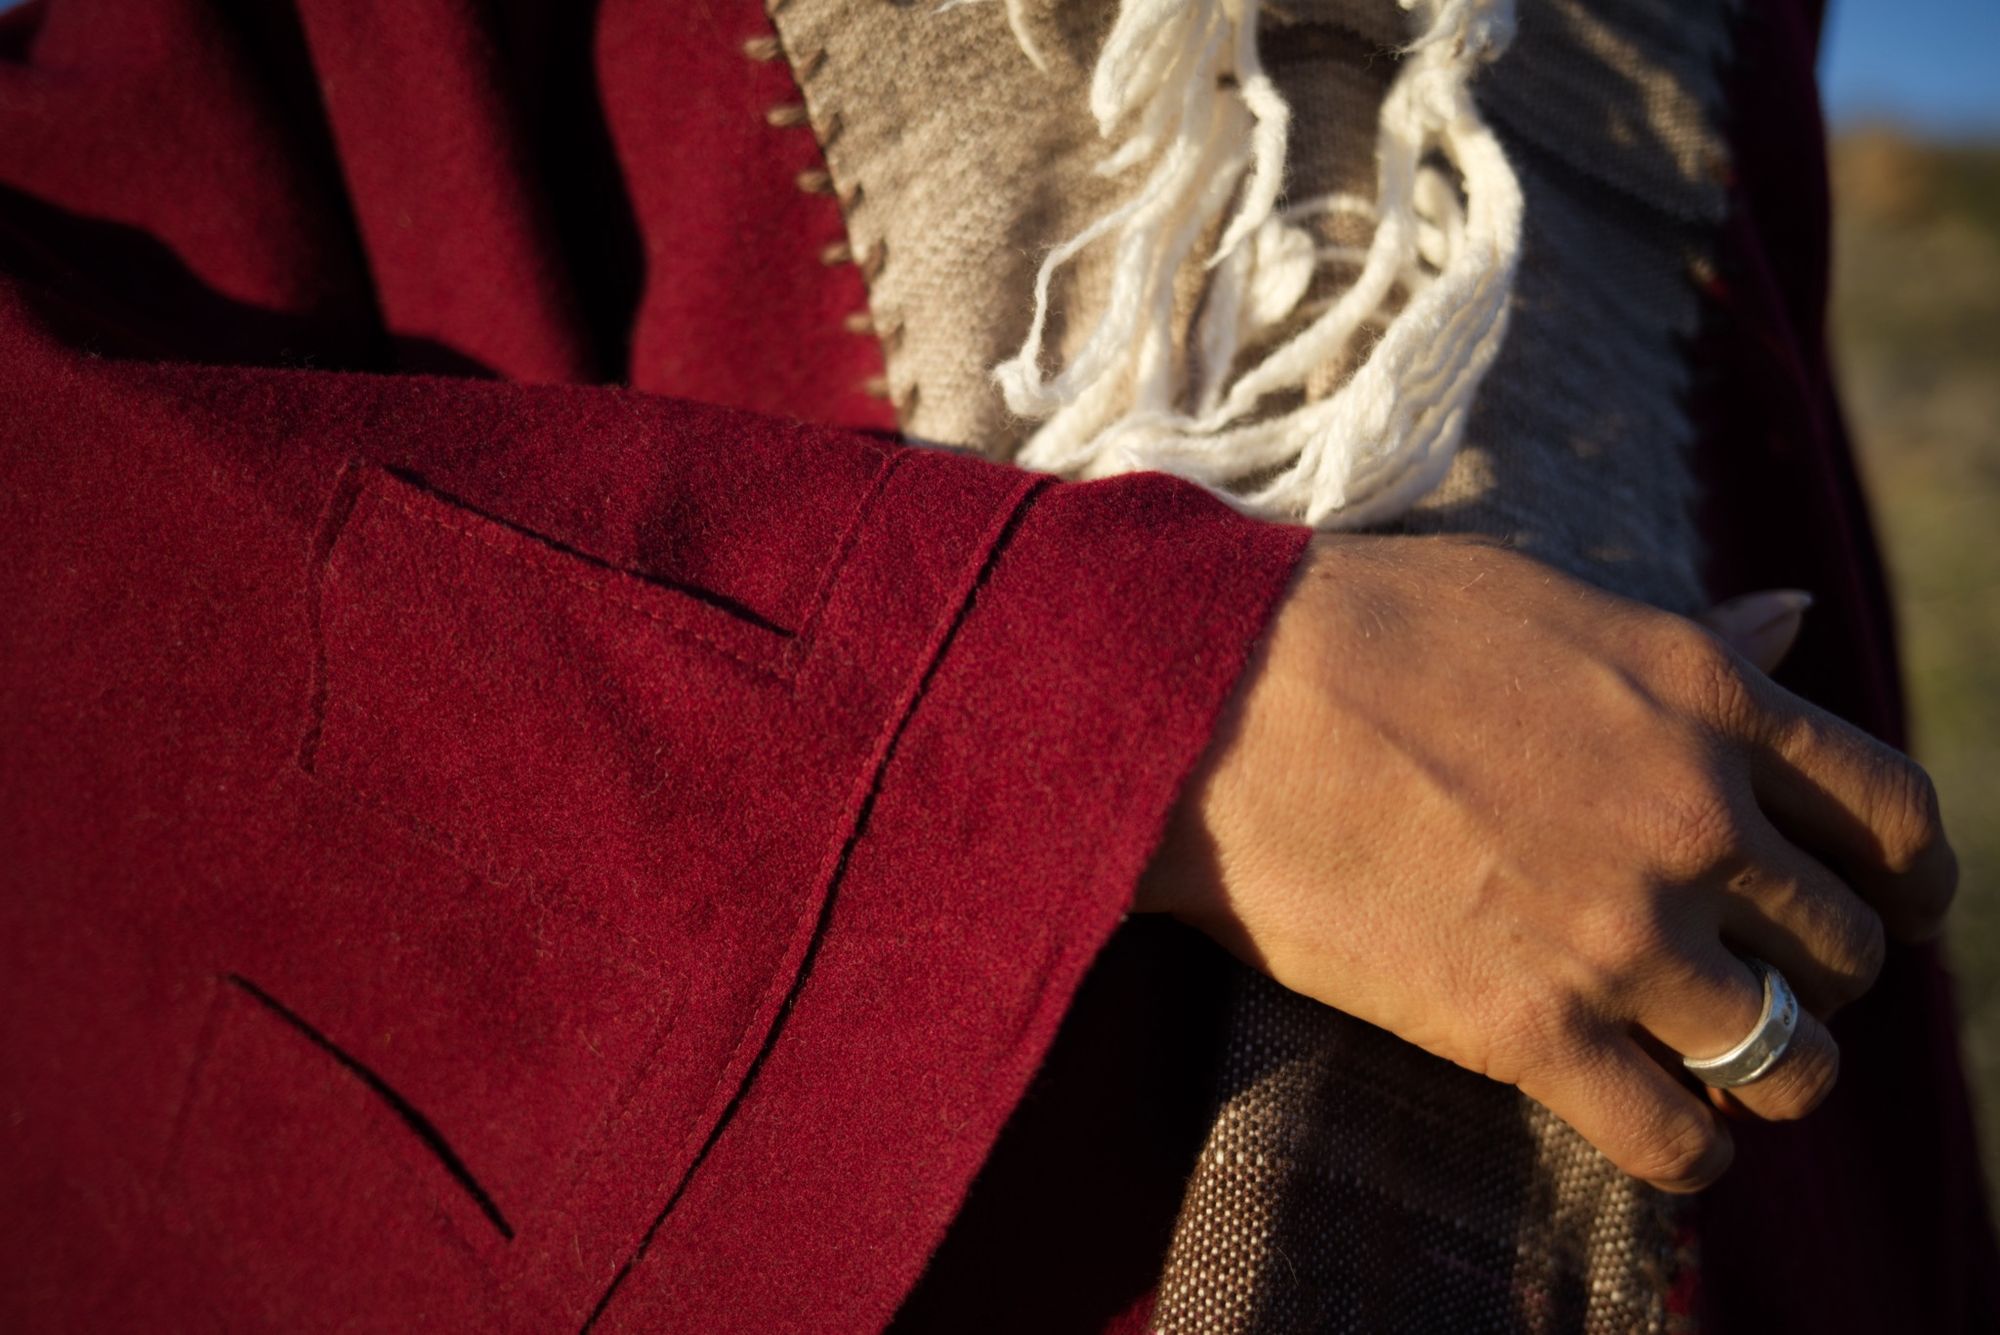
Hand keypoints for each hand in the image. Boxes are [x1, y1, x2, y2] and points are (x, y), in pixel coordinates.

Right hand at [1139, 535, 1956, 1191]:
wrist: (1211, 702)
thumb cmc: (1356, 628)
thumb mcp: (1545, 600)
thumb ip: (1681, 639)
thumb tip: (1789, 619)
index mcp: (1702, 698)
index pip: (1890, 813)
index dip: (1911, 881)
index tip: (1894, 914)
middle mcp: (1691, 817)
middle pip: (1843, 949)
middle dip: (1817, 979)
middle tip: (1761, 988)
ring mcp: (1619, 931)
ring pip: (1789, 1060)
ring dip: (1768, 1077)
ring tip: (1719, 1071)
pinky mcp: (1528, 1031)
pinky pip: (1677, 1143)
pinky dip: (1691, 1155)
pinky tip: (1663, 1135)